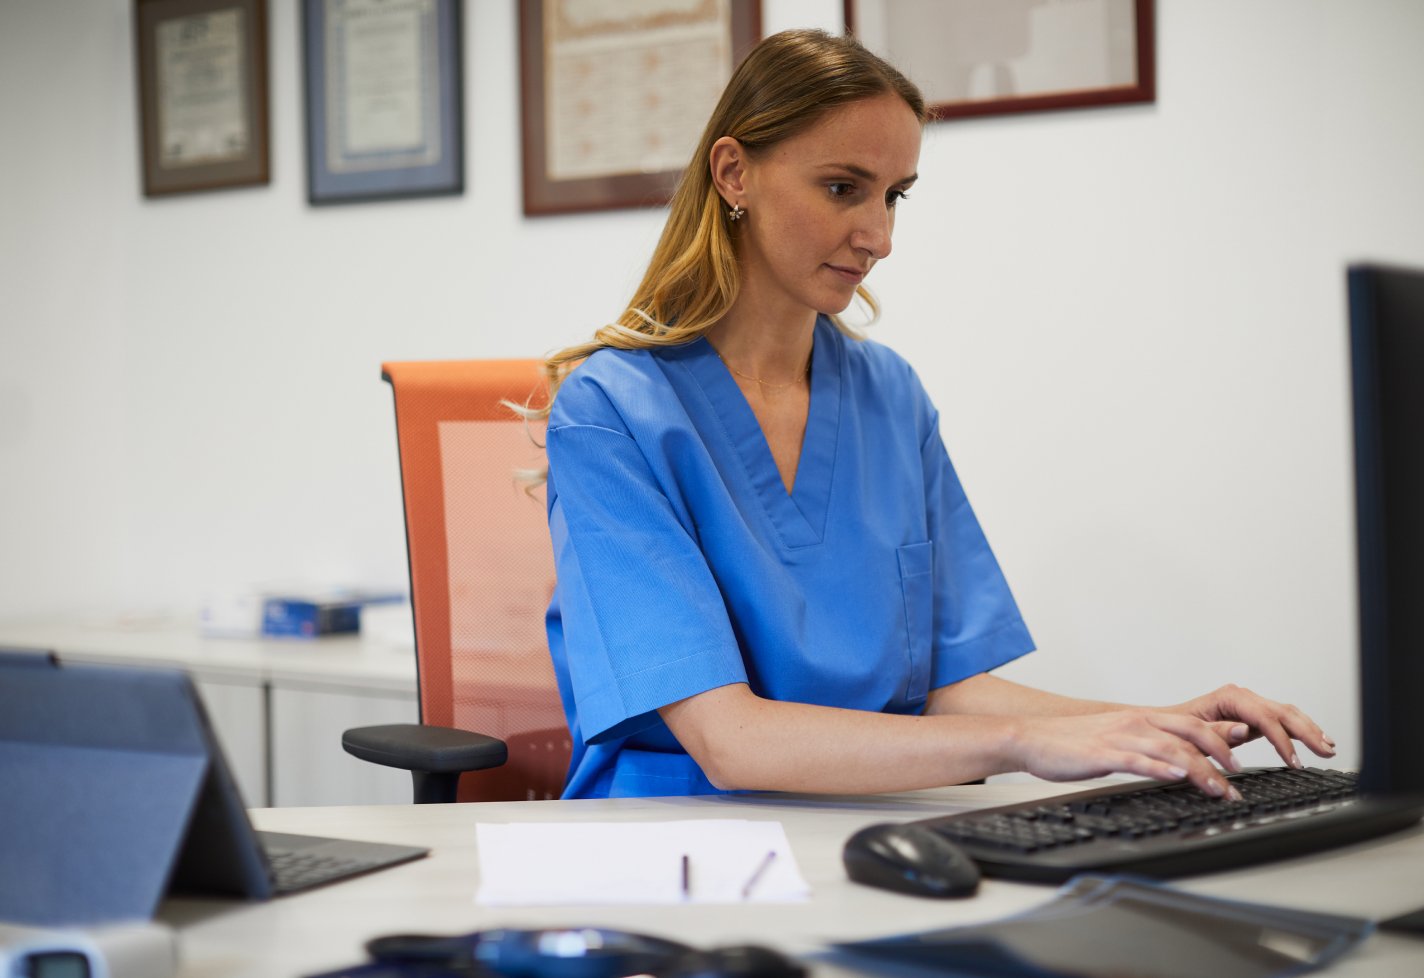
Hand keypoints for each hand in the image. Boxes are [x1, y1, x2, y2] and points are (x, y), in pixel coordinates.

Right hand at [1013, 711, 1246, 799]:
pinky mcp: (1102, 754)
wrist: (1031, 738)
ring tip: (1219, 788)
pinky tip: (1177, 775)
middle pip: (1189, 732)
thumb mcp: (1116, 740)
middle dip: (1220, 754)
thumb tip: (1177, 762)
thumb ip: (1146, 747)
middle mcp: (1134, 723)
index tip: (1239, 762)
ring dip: (1200, 769)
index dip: (1220, 741)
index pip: (1191, 725)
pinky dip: (1161, 767)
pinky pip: (1138, 759)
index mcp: (1139, 719)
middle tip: (1238, 778)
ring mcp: (1119, 737)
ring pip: (1170, 748)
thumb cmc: (1071, 744)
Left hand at [1167, 684, 1335, 769]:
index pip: (1264, 717)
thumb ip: (1218, 733)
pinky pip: (1281, 720)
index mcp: (1229, 697)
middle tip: (1325, 751)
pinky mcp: (1252, 715)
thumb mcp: (1191, 734)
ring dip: (1309, 729)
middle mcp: (1241, 697)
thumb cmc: (1173, 730)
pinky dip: (1300, 730)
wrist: (1162, 726)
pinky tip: (1315, 740)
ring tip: (1328, 747)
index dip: (1282, 740)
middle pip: (1282, 712)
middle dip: (1306, 732)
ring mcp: (1248, 705)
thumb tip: (1244, 730)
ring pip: (1287, 713)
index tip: (1294, 762)